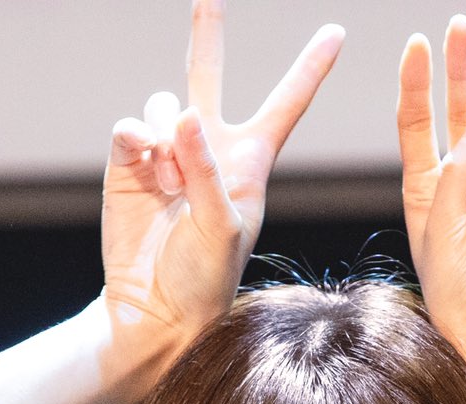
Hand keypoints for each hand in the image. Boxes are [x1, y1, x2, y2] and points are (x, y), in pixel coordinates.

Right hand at [100, 1, 343, 377]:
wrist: (154, 309)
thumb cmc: (205, 279)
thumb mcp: (222, 229)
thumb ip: (206, 171)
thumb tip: (180, 113)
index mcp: (249, 163)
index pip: (286, 105)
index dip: (309, 68)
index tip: (336, 32)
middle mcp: (208, 149)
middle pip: (210, 77)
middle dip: (207, 36)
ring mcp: (166, 153)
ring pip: (164, 103)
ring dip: (165, 133)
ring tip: (168, 179)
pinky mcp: (128, 162)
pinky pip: (131, 125)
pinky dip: (136, 138)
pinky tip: (144, 167)